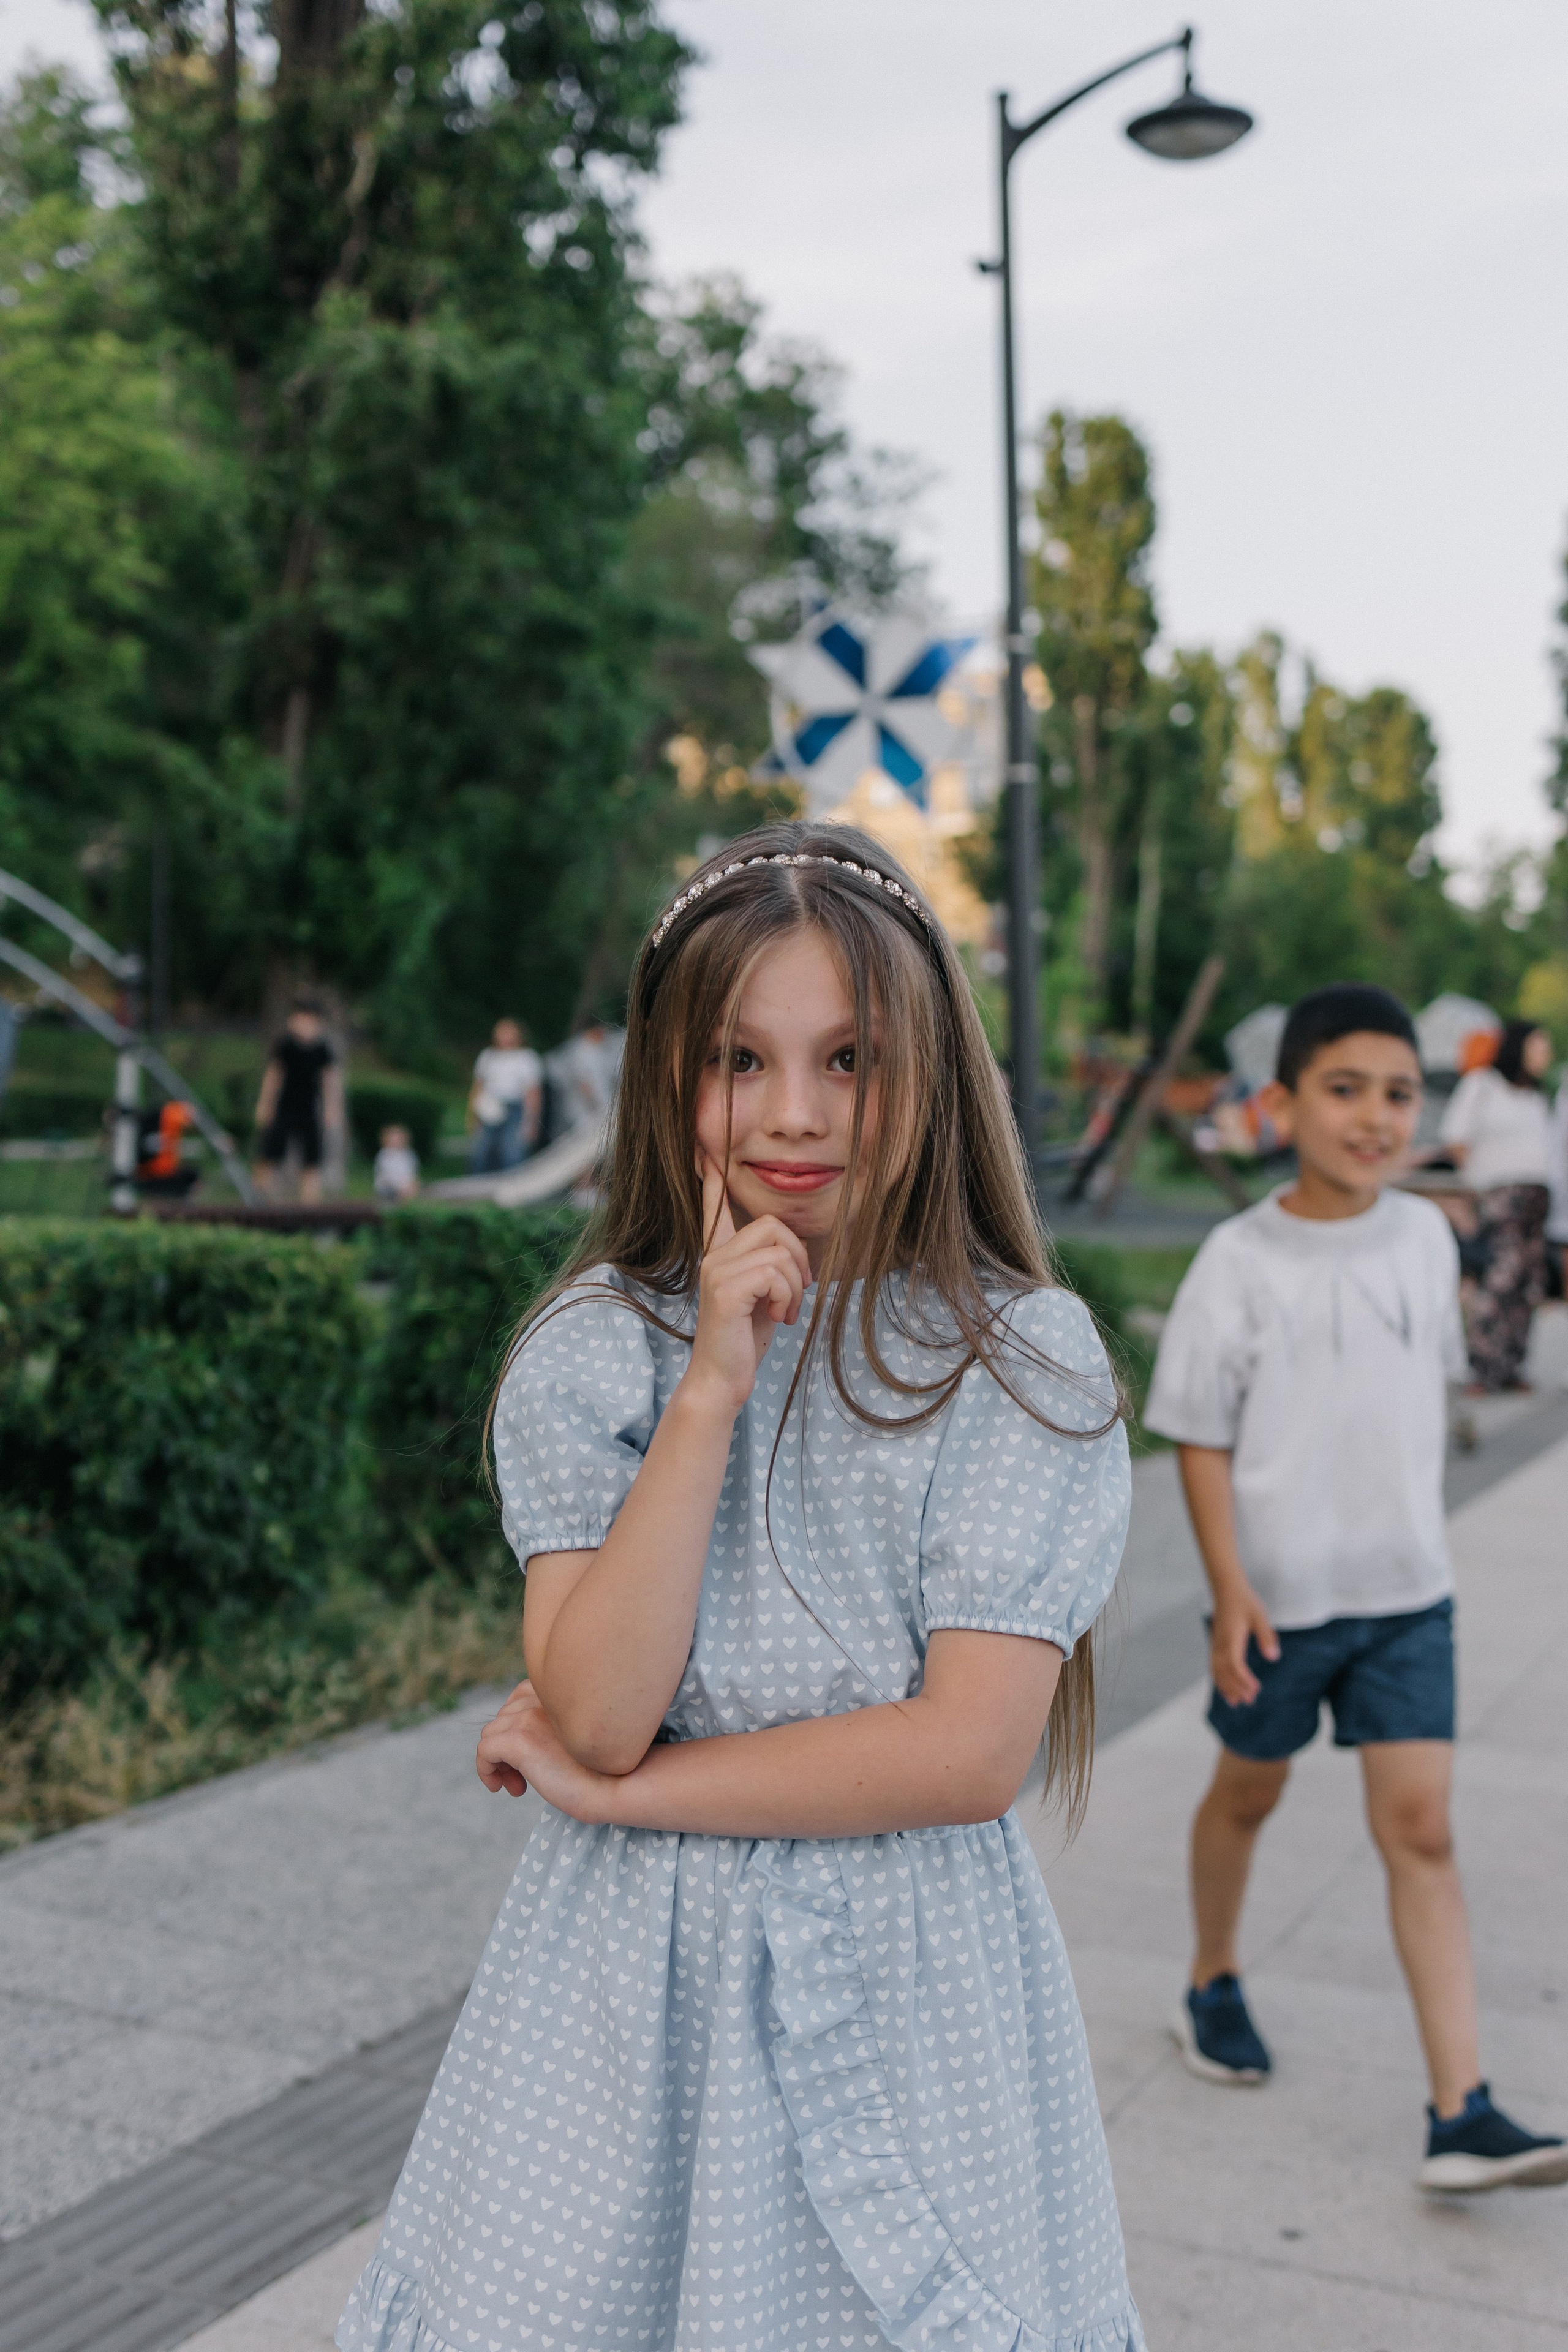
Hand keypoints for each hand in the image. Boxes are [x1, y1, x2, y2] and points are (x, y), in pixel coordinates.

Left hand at [475, 1679, 616, 1822]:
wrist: (620, 1785)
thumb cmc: (607, 1767)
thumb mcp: (580, 1734)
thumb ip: (557, 1725)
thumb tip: (525, 1743)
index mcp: (559, 1691)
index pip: (520, 1697)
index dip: (517, 1727)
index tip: (530, 1756)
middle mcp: (543, 1698)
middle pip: (502, 1718)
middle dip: (507, 1748)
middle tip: (523, 1778)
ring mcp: (530, 1717)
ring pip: (491, 1734)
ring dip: (498, 1762)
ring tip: (518, 1785)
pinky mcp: (520, 1740)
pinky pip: (484, 1751)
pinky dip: (486, 1770)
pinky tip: (504, 1787)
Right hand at [684, 1149, 811, 1413]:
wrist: (723, 1379)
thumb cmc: (746, 1339)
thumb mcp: (762, 1295)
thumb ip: (769, 1267)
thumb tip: (791, 1248)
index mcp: (720, 1254)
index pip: (714, 1206)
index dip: (714, 1178)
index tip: (706, 1151)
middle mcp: (713, 1256)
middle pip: (773, 1225)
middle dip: (799, 1257)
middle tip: (797, 1291)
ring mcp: (715, 1271)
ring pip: (780, 1252)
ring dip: (796, 1286)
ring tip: (787, 1311)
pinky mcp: (725, 1290)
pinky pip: (775, 1274)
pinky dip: (788, 1297)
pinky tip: (780, 1318)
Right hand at [1210, 1587, 1279, 1706]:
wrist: (1227, 1589)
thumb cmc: (1245, 1602)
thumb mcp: (1260, 1616)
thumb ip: (1266, 1637)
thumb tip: (1274, 1658)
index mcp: (1231, 1638)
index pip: (1234, 1665)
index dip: (1244, 1680)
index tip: (1256, 1690)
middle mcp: (1220, 1644)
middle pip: (1223, 1672)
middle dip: (1236, 1688)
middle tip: (1250, 1701)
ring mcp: (1215, 1645)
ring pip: (1216, 1672)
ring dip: (1226, 1687)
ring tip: (1236, 1702)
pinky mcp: (1215, 1645)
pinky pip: (1214, 1667)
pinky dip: (1219, 1680)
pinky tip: (1226, 1689)